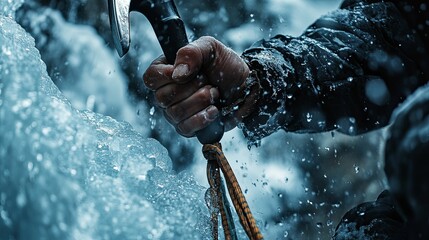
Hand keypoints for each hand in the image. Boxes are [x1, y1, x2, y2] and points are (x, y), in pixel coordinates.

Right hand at [143, 36, 257, 136]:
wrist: (246, 85)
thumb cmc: (225, 65)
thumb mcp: (210, 48)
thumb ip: (191, 53)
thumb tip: (177, 74)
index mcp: (167, 71)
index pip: (150, 78)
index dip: (165, 76)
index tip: (186, 72)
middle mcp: (168, 93)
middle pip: (162, 97)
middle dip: (191, 88)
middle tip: (207, 81)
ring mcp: (176, 112)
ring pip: (175, 113)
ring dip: (200, 101)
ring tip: (214, 93)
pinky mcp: (188, 127)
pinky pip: (185, 128)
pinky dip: (202, 118)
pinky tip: (214, 110)